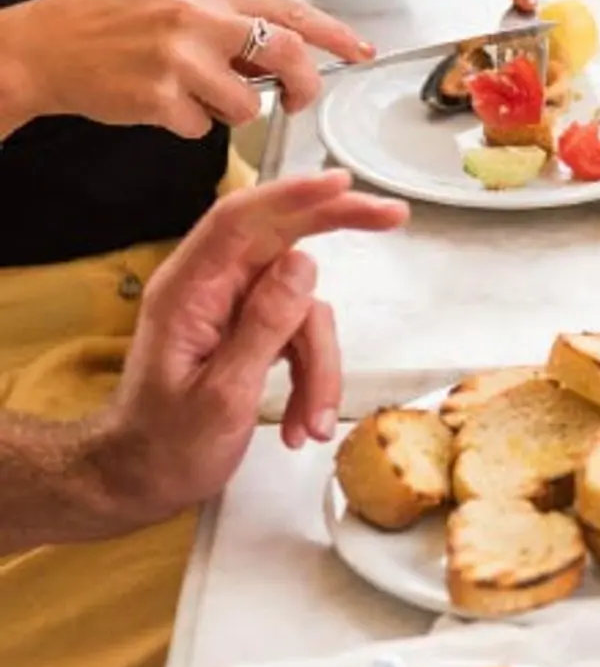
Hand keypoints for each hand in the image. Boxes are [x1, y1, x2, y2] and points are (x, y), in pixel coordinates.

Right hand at [0, 0, 371, 137]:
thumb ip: (229, 18)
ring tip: (195, 95)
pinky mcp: (161, 97)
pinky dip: (191, 125)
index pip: (291, 10)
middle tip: (299, 100)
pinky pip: (204, 127)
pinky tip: (161, 106)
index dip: (334, 34)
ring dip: (233, 111)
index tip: (361, 51)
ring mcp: (180, 57)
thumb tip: (284, 49)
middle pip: (287, 55)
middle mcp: (200, 15)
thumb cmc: (109, 24)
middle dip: (305, 85)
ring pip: (250, 103)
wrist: (41, 46)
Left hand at [95, 171, 407, 524]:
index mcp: (188, 291)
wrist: (140, 482)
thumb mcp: (221, 394)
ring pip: (305, 308)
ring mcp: (234, 309)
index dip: (293, 196)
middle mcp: (212, 289)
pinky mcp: (253, 331)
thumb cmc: (165, 447)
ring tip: (313, 420)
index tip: (342, 185)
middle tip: (393, 216)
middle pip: (281, 237)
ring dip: (321, 366)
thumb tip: (305, 262)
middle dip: (337, 226)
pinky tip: (304, 422)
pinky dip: (313, 378)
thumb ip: (263, 325)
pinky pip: (302, 336)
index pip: (240, 221)